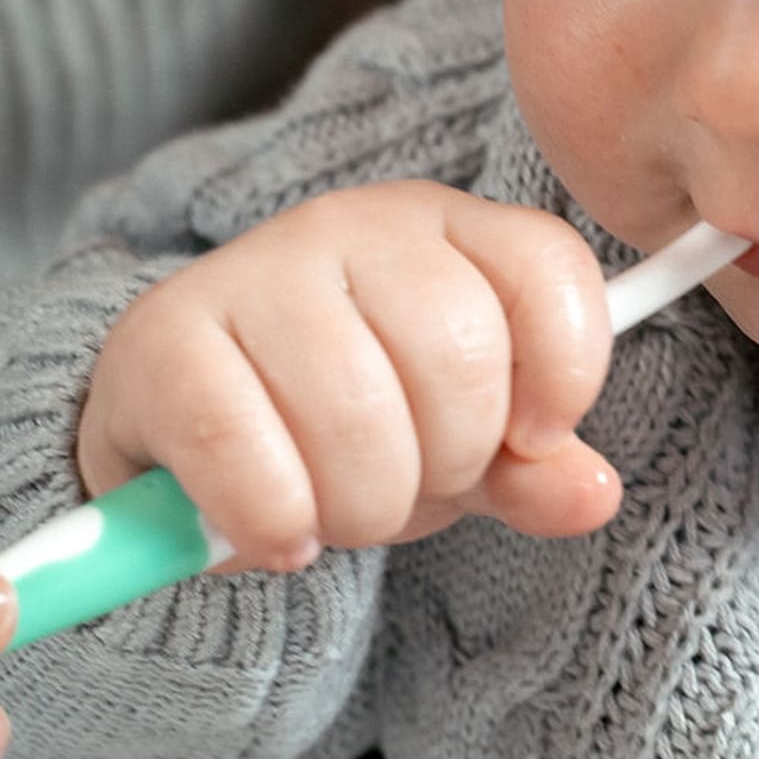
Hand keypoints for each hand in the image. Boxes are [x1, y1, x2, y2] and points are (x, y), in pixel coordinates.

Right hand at [77, 181, 620, 570]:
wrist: (193, 427)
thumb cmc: (352, 421)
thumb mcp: (462, 445)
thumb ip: (532, 469)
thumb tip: (594, 494)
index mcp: (449, 228)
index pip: (550, 267)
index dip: (568, 370)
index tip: (537, 439)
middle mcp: (357, 225)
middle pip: (459, 355)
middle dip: (451, 462)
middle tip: (411, 485)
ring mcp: (256, 268)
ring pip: (357, 410)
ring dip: (364, 504)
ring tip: (341, 511)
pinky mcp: (164, 336)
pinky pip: (243, 447)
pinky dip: (276, 519)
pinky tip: (280, 533)